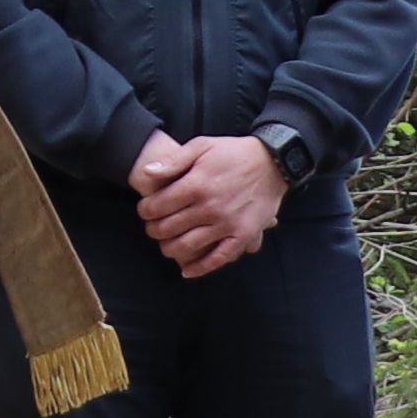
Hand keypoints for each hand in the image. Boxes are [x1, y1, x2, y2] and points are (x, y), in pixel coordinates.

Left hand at [129, 130, 285, 278]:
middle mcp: (209, 208)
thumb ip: (173, 161)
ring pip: (188, 246)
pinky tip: (187, 270)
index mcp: (196, 185)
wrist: (272, 162)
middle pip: (169, 228)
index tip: (144, 211)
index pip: (158, 206)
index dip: (145, 211)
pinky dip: (200, 268)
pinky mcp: (243, 235)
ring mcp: (227, 224)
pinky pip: (219, 258)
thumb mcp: (201, 146)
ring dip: (170, 249)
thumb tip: (147, 172)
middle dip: (154, 230)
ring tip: (166, 245)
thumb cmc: (233, 152)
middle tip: (152, 228)